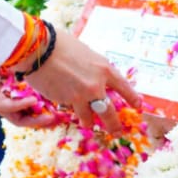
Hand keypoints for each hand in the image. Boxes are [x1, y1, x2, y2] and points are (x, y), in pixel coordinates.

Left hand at [0, 72, 58, 128]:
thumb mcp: (17, 65)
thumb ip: (30, 71)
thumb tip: (49, 71)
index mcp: (6, 95)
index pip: (24, 111)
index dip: (39, 114)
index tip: (54, 114)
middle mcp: (0, 102)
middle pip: (22, 120)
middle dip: (39, 121)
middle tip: (54, 120)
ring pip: (16, 119)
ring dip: (34, 119)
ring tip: (48, 117)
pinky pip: (9, 107)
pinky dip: (22, 105)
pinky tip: (34, 100)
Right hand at [24, 30, 140, 133]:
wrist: (40, 48)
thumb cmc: (60, 44)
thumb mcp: (85, 53)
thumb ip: (93, 68)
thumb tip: (94, 77)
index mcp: (104, 68)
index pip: (124, 87)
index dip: (132, 98)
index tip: (138, 106)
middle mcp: (96, 85)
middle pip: (110, 112)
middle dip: (114, 125)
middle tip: (117, 132)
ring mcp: (81, 95)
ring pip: (90, 117)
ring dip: (89, 122)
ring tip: (88, 125)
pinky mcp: (66, 101)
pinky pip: (72, 109)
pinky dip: (71, 110)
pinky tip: (69, 109)